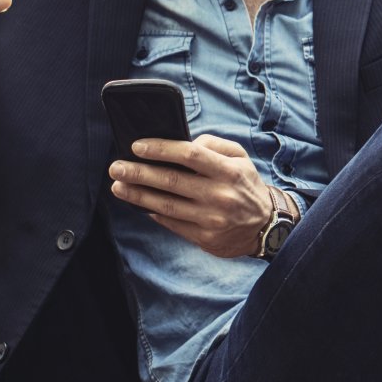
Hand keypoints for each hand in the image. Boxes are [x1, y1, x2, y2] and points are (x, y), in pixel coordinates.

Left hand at [108, 134, 271, 257]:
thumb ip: (214, 145)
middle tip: (116, 167)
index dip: (161, 149)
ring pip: (167, 205)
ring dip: (138, 195)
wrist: (265, 226)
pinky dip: (153, 212)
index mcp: (229, 172)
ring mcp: (211, 219)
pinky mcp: (205, 238)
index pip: (190, 155)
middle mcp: (220, 195)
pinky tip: (139, 203)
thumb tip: (185, 143)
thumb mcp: (241, 158)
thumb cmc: (246, 185)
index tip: (137, 146)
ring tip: (118, 186)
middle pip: (172, 181)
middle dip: (140, 173)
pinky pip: (172, 223)